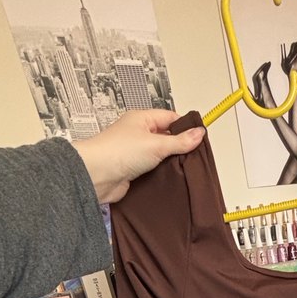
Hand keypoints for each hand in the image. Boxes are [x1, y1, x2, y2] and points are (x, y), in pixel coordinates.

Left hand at [73, 110, 204, 203]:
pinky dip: (161, 174)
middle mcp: (138, 134)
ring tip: (185, 169)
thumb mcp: (156, 143)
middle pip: (166, 137)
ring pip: (160, 156)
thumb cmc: (118, 152)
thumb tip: (199, 133)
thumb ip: (180, 141)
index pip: (170, 118)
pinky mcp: (133, 171)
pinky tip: (171, 179)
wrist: (96, 176)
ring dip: (170, 163)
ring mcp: (135, 153)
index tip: (200, 138)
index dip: (185, 127)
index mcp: (142, 119)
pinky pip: (152, 170)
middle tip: (195, 156)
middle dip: (179, 147)